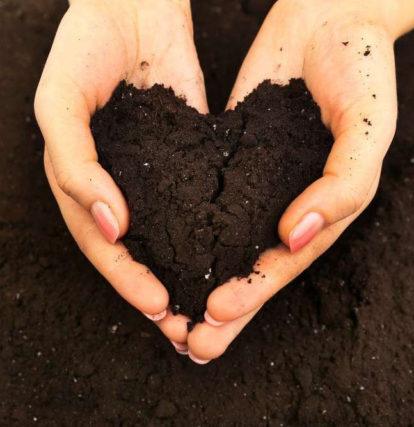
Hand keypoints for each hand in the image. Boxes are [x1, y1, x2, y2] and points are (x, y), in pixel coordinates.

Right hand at [35, 0, 206, 351]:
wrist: (131, 6)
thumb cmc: (85, 47)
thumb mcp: (60, 104)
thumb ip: (76, 166)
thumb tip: (112, 225)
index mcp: (84, 183)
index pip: (103, 244)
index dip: (125, 277)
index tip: (155, 304)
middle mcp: (120, 186)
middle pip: (138, 251)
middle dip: (157, 289)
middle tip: (185, 327)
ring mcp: (155, 174)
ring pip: (170, 235)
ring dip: (187, 272)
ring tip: (208, 307)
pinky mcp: (189, 156)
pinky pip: (199, 199)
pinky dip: (210, 230)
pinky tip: (228, 254)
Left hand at [187, 0, 411, 363]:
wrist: (329, 16)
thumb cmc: (360, 71)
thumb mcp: (366, 129)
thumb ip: (342, 186)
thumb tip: (295, 234)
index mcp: (318, 207)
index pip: (281, 263)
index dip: (251, 293)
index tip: (216, 317)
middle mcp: (282, 201)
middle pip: (247, 264)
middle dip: (221, 306)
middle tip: (188, 342)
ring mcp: (254, 179)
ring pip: (220, 238)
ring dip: (195, 275)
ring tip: (167, 310)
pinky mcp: (229, 152)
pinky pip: (203, 192)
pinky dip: (184, 221)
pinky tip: (158, 244)